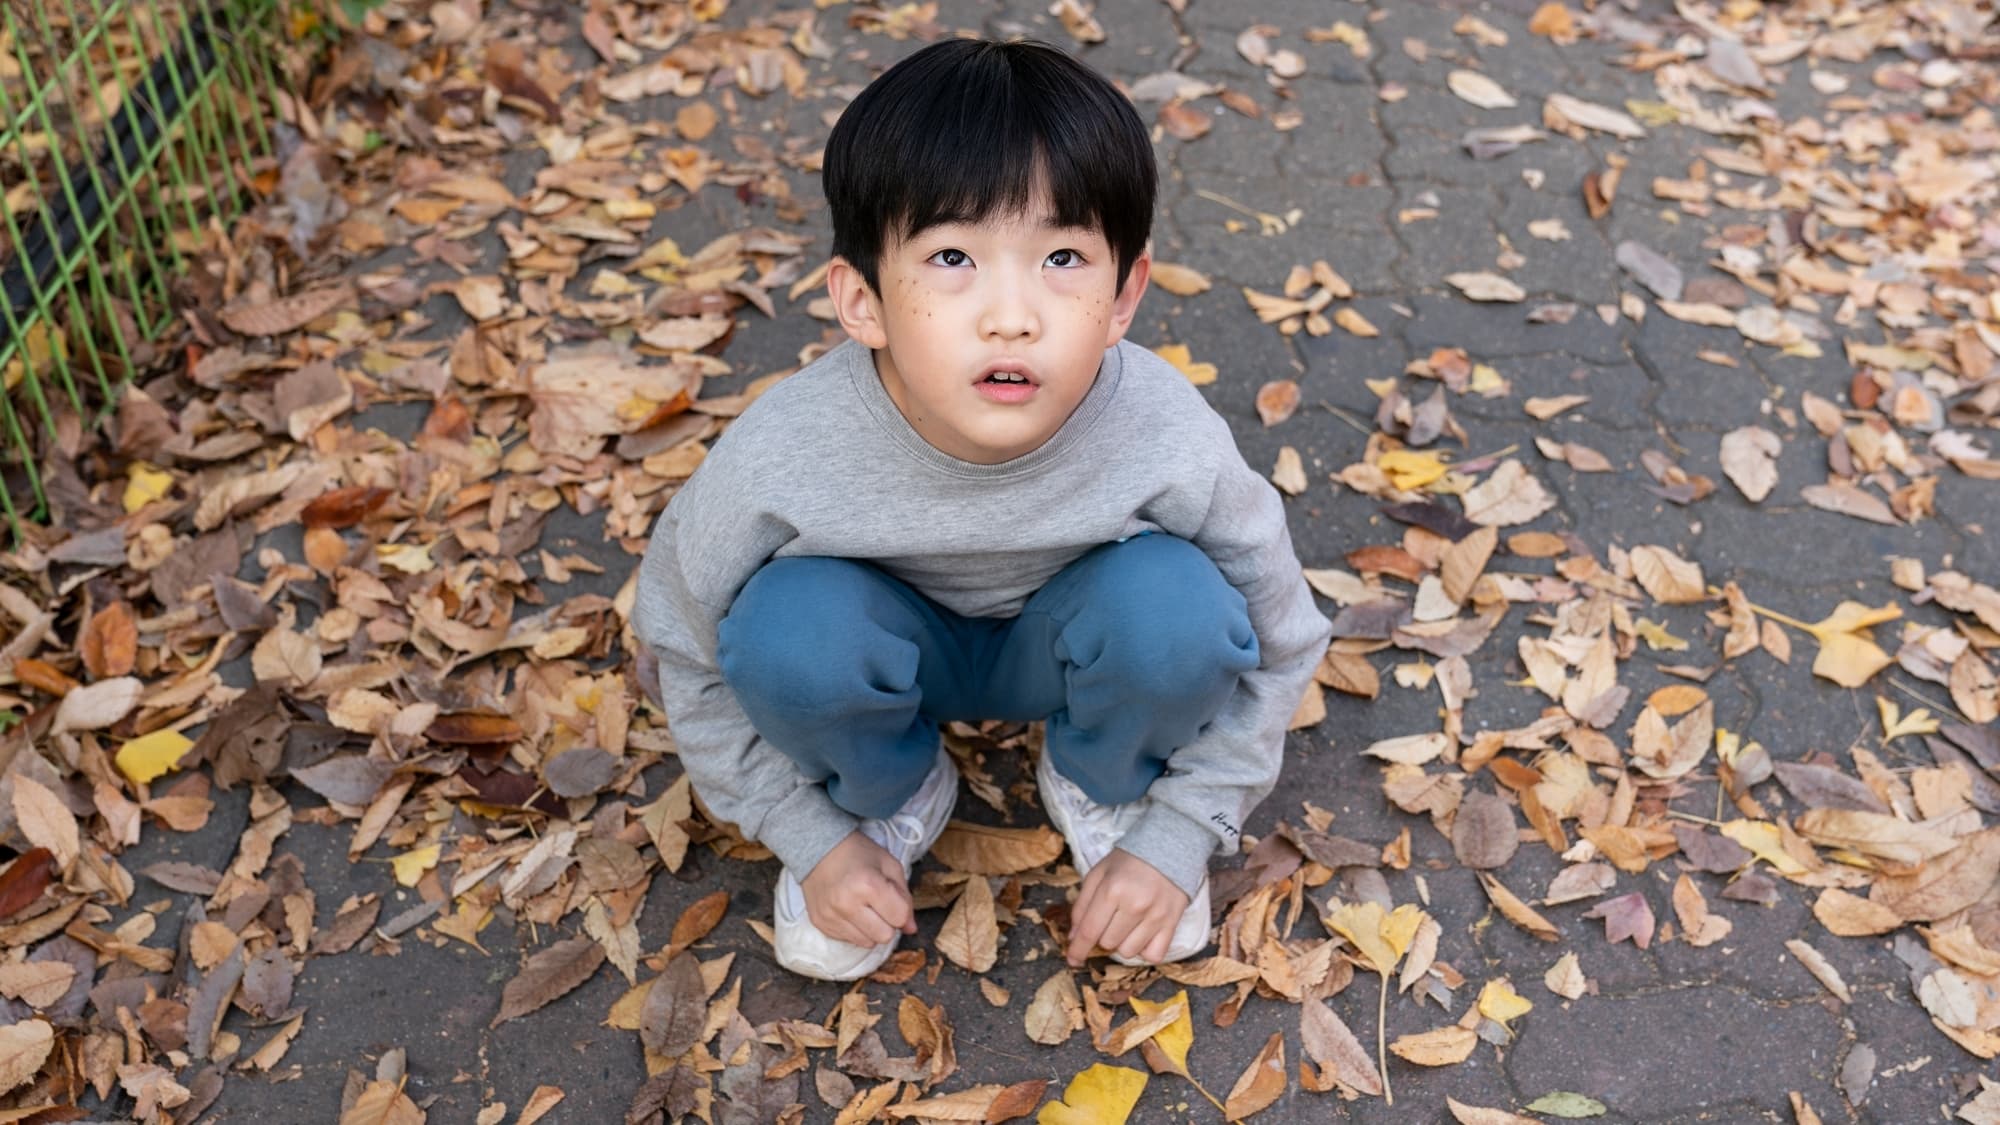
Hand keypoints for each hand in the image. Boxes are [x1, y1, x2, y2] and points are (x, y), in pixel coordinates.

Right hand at [800, 830, 916, 947]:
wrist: (818, 849)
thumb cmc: (858, 853)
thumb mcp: (889, 865)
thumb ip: (905, 897)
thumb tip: (911, 929)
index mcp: (868, 885)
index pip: (900, 918)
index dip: (902, 910)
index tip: (894, 899)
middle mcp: (847, 904)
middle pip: (884, 936)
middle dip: (888, 923)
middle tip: (879, 905)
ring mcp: (831, 916)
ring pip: (867, 943)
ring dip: (871, 928)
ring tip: (864, 907)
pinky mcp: (821, 923)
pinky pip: (848, 940)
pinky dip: (854, 929)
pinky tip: (849, 910)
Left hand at [1065, 848, 1189, 965]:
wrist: (1169, 849)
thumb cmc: (1128, 862)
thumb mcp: (1098, 874)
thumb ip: (1082, 905)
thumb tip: (1074, 936)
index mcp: (1111, 890)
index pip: (1089, 931)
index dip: (1077, 949)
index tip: (1072, 960)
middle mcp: (1134, 906)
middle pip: (1108, 943)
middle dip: (1103, 935)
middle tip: (1110, 918)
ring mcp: (1155, 916)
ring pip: (1128, 952)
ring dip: (1123, 943)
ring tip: (1127, 923)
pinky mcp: (1172, 923)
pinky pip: (1153, 955)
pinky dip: (1145, 950)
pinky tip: (1143, 934)